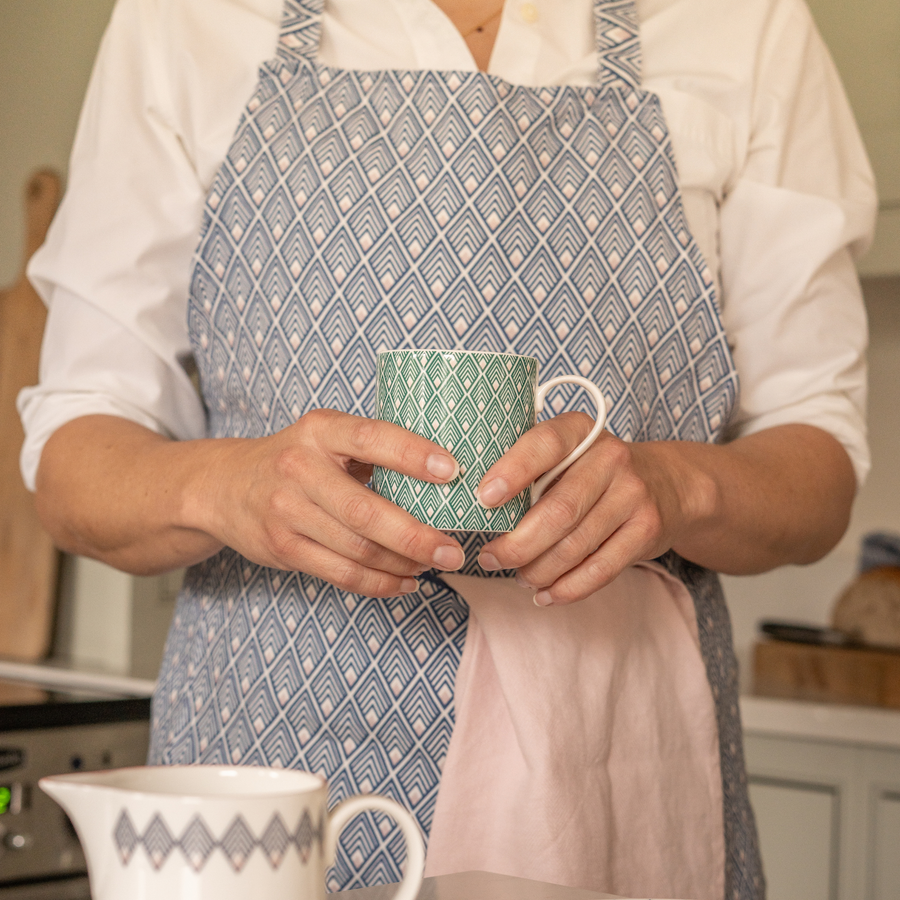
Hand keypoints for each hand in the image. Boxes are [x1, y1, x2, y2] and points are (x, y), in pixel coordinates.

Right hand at [195, 409, 465, 596]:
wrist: (223, 486)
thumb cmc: (296, 458)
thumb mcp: (326, 436)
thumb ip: (370, 450)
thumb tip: (445, 477)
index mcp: (320, 430)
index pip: (370, 438)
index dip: (412, 454)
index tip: (453, 471)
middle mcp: (299, 468)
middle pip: (365, 511)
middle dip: (416, 536)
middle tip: (453, 550)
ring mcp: (287, 512)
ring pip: (356, 549)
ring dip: (402, 564)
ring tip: (435, 565)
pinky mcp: (283, 548)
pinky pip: (340, 573)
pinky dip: (379, 583)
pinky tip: (405, 582)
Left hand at [474, 413, 694, 605]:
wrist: (668, 482)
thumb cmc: (592, 470)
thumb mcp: (566, 453)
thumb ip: (530, 469)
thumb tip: (474, 508)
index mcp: (579, 430)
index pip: (543, 444)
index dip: (512, 471)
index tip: (483, 498)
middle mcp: (610, 457)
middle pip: (558, 510)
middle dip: (517, 543)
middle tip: (490, 558)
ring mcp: (633, 494)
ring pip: (575, 545)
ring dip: (539, 570)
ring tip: (518, 577)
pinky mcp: (646, 530)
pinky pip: (601, 569)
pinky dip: (568, 588)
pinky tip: (546, 594)